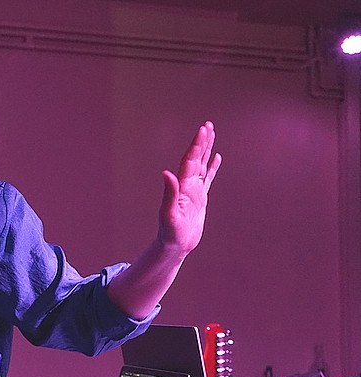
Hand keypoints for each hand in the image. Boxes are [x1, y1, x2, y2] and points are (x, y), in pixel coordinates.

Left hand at [158, 121, 221, 255]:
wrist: (174, 245)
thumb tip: (166, 173)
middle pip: (196, 158)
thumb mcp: (169, 213)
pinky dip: (212, 167)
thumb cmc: (170, 232)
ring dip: (206, 150)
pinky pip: (207, 178)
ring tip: (211, 134)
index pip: (190, 160)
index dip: (197, 145)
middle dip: (202, 142)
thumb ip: (169, 193)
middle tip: (207, 125)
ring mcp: (194, 191)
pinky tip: (216, 157)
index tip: (203, 129)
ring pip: (202, 165)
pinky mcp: (200, 198)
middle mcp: (187, 185)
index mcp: (182, 186)